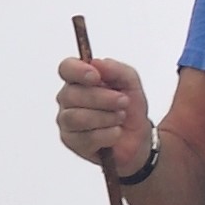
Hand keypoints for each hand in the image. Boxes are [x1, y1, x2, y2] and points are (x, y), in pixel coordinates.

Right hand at [54, 52, 150, 175]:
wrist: (138, 138)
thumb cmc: (129, 108)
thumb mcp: (131, 83)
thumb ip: (116, 70)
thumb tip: (97, 63)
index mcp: (79, 79)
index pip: (66, 68)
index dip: (78, 71)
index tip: (96, 77)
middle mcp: (68, 98)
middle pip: (72, 95)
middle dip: (103, 99)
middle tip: (123, 101)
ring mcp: (67, 121)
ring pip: (77, 118)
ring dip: (106, 117)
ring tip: (120, 117)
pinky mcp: (72, 142)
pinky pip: (86, 138)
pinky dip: (108, 135)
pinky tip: (115, 133)